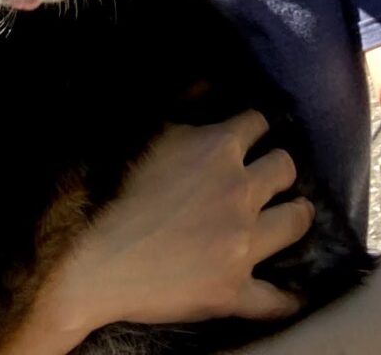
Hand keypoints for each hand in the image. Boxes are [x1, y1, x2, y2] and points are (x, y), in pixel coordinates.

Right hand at [19, 112, 315, 348]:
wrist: (84, 261)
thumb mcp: (144, 133)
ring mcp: (241, 243)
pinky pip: (277, 298)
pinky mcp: (233, 290)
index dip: (253, 130)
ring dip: (294, 216)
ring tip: (289, 218)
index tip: (249, 138)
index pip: (258, 123)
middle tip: (268, 179)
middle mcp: (239, 191)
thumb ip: (183, 105)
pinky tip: (293, 294)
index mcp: (216, 148)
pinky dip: (286, 297)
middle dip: (278, 169)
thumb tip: (209, 83)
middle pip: (285, 168)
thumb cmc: (105, 192)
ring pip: (295, 221)